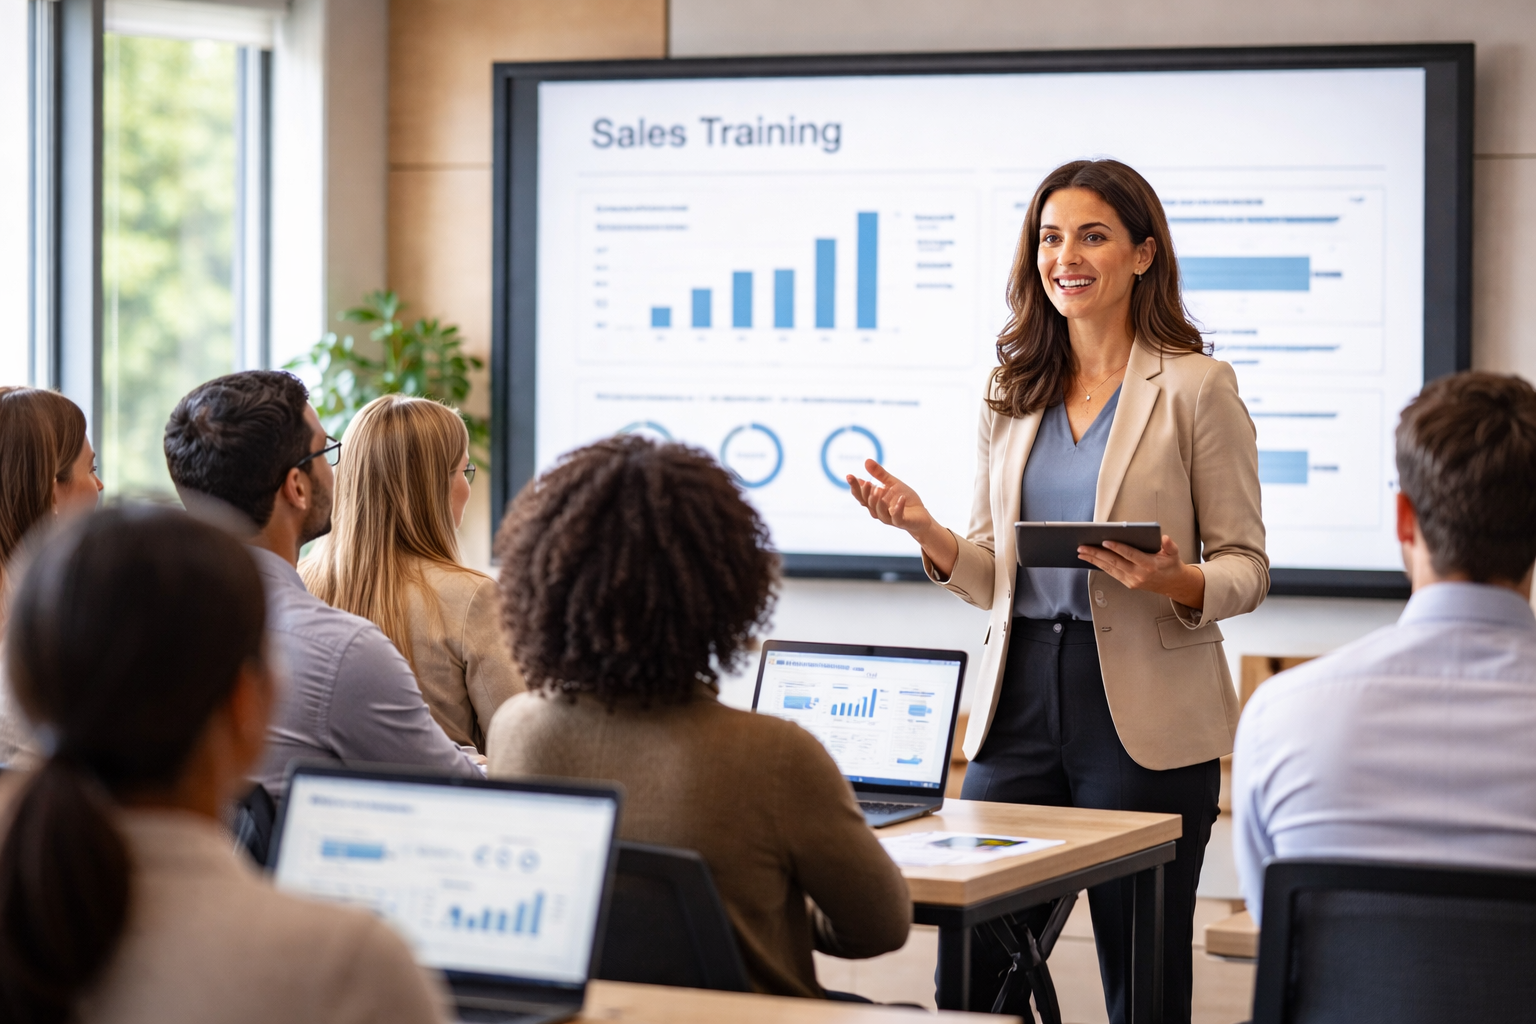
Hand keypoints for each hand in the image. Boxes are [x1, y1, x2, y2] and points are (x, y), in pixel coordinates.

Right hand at [845, 460, 957, 575]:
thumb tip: (866, 461)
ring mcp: (889, 518)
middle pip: (867, 504)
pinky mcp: (902, 522)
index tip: (849, 476)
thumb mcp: (892, 483)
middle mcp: (878, 511)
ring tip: (880, 489)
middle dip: (866, 494)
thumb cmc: (904, 499)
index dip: (855, 486)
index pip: (860, 495)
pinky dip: (898, 508)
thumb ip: (880, 475)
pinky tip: (901, 498)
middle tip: (868, 483)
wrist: (920, 515)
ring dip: (878, 501)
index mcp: (874, 502)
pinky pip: (897, 517)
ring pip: (879, 512)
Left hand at [1075, 534, 1205, 609]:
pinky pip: (1111, 573)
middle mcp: (1138, 574)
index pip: (1130, 555)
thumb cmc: (1171, 565)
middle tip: (1082, 546)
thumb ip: (1170, 546)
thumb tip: (1165, 539)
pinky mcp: (1128, 583)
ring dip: (1094, 560)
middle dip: (1097, 554)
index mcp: (1149, 565)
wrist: (1172, 584)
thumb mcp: (1174, 553)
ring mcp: (1132, 580)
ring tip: (1081, 552)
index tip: (1105, 541)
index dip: (1118, 548)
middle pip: (1114, 562)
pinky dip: (1099, 566)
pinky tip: (1090, 559)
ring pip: (1109, 569)